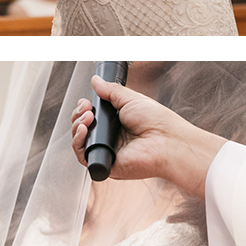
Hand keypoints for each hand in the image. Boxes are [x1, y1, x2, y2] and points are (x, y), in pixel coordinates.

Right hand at [70, 76, 225, 195]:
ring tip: (87, 116)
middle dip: (78, 116)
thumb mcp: (131, 100)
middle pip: (82, 129)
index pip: (91, 118)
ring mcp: (107, 152)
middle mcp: (111, 139)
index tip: (85, 103)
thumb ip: (111, 90)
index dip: (84, 110)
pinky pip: (83, 156)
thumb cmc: (158, 122)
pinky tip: (84, 130)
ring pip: (80, 142)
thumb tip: (96, 81)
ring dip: (77, 127)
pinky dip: (78, 142)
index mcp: (117, 125)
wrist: (168, 141)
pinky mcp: (105, 164)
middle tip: (86, 109)